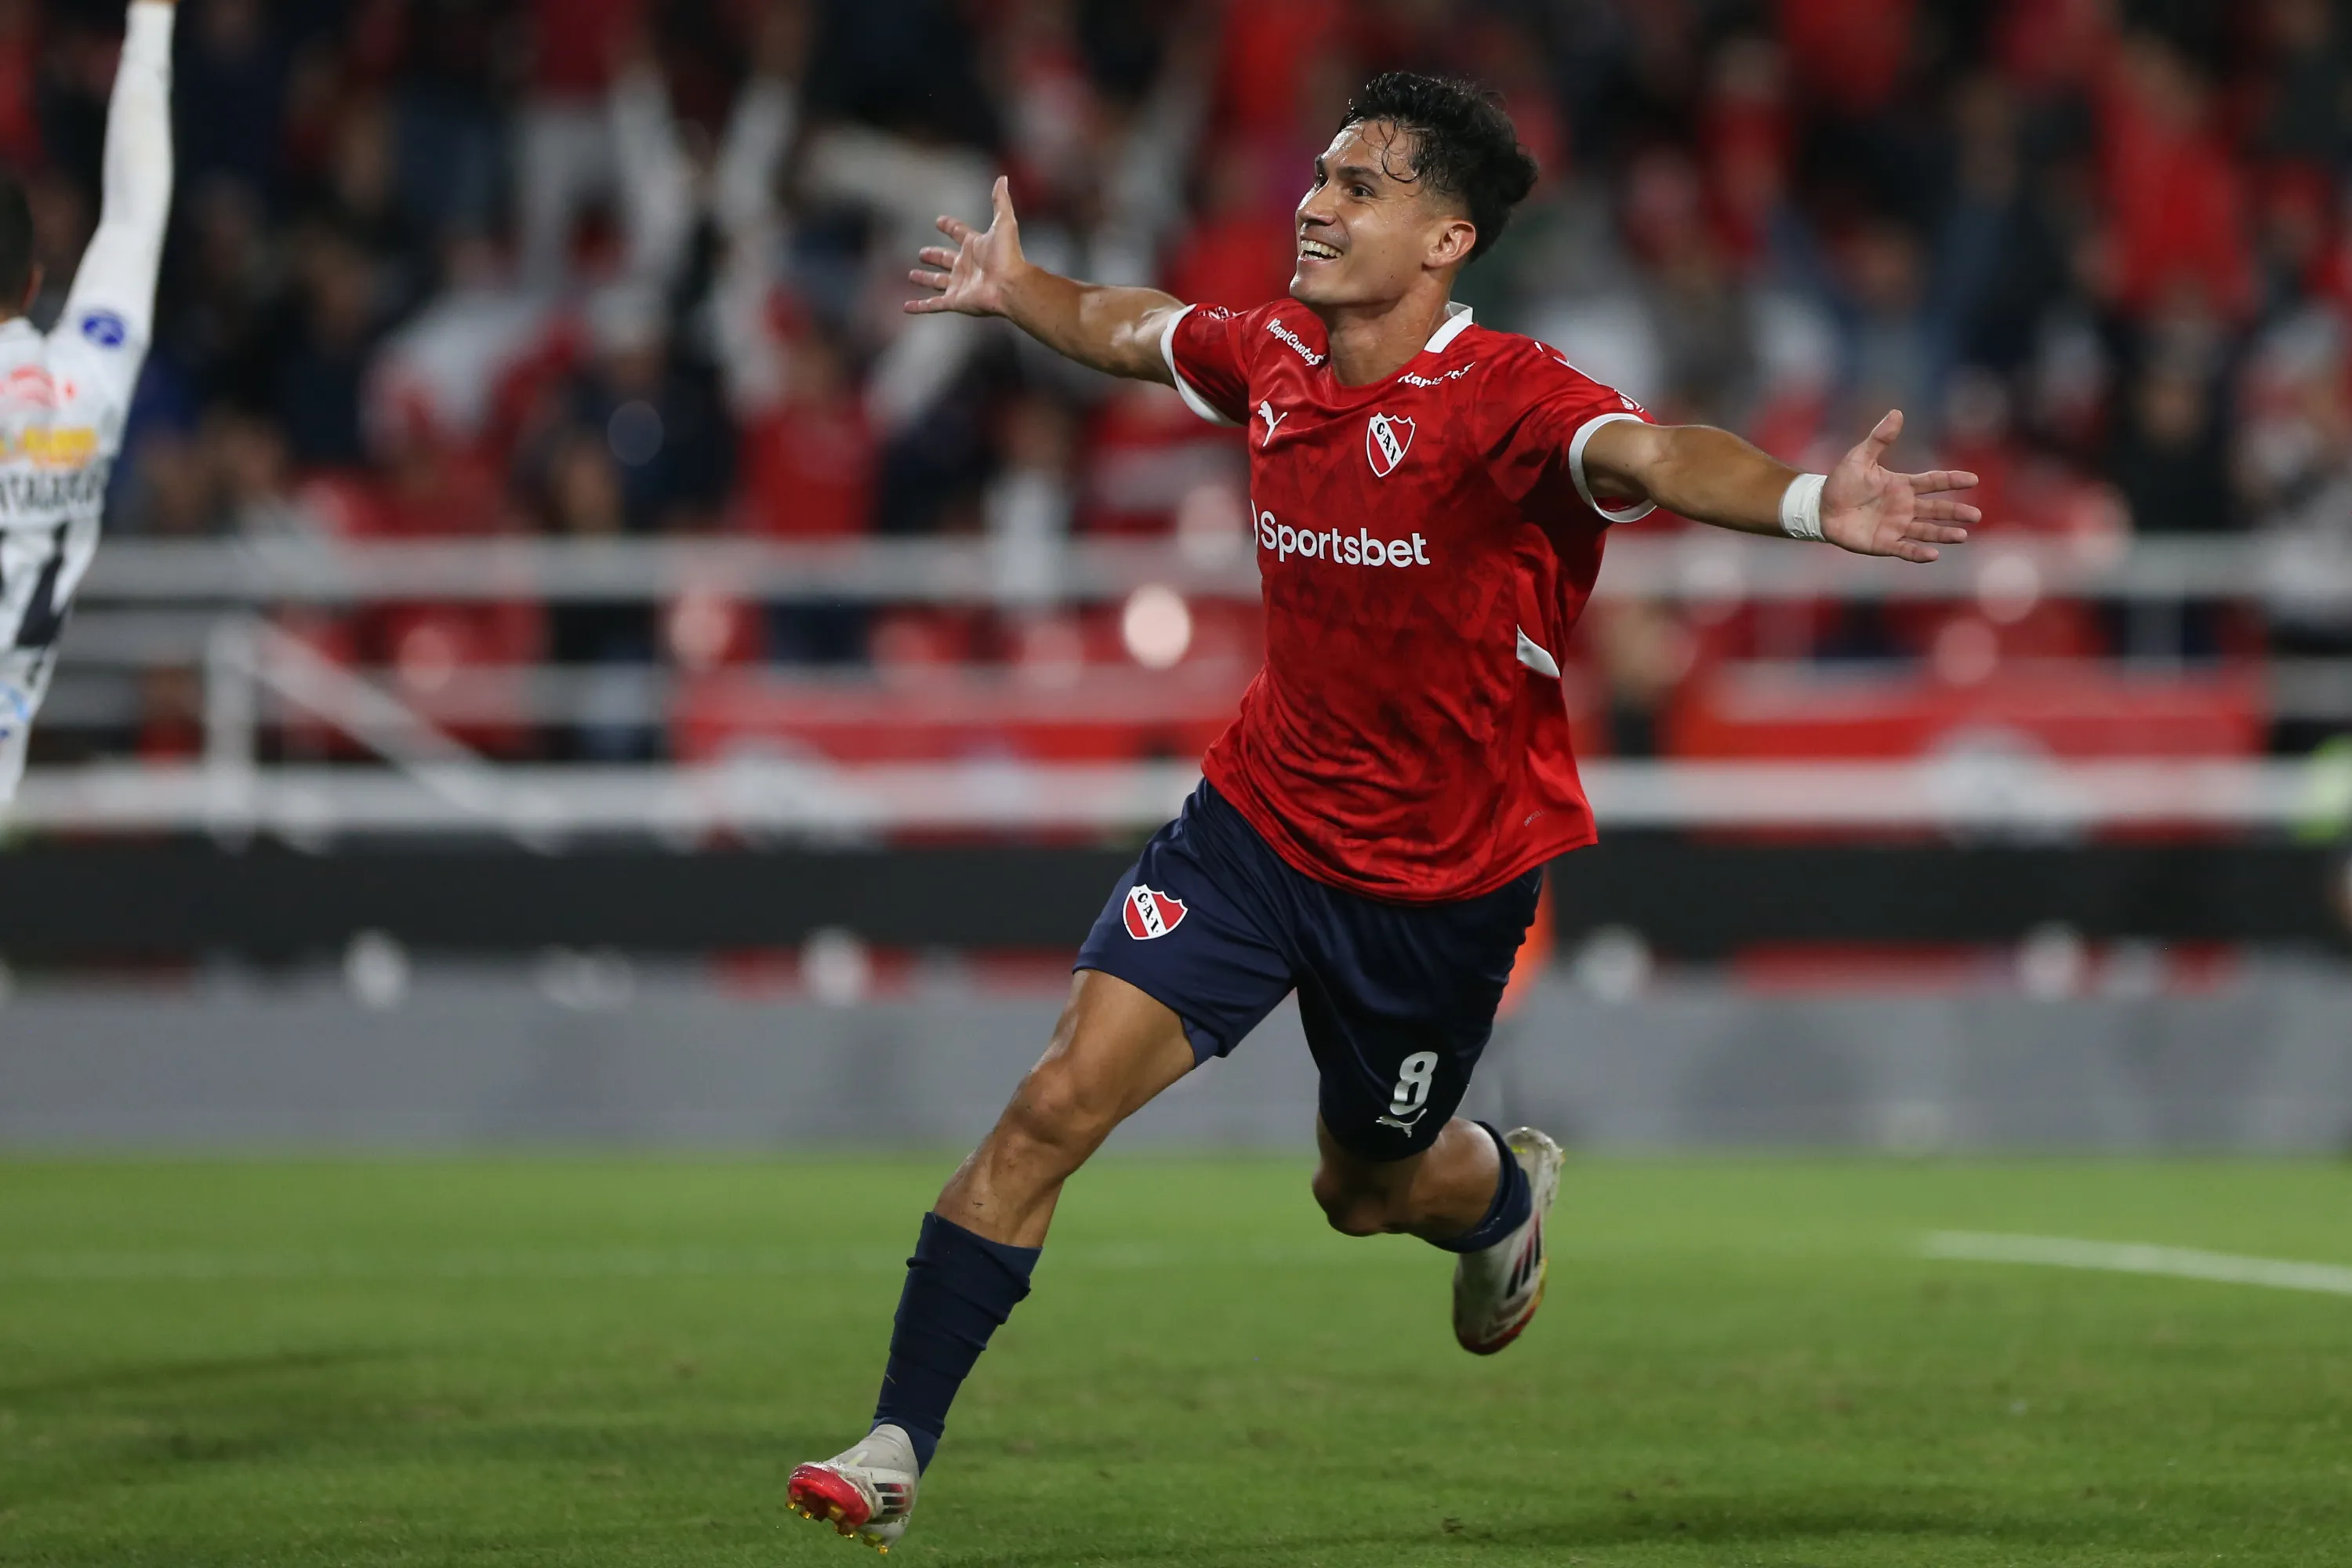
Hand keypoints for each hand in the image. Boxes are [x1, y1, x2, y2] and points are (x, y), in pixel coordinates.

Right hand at [906, 176, 1026, 317]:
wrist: (1010, 285)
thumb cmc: (1007, 255)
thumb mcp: (1004, 222)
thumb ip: (1000, 201)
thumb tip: (1002, 178)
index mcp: (975, 247)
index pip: (960, 233)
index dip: (950, 227)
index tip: (939, 221)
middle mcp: (966, 266)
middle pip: (946, 259)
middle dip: (934, 256)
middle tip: (922, 253)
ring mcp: (960, 285)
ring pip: (937, 282)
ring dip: (925, 279)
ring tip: (912, 275)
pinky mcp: (955, 301)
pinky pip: (933, 304)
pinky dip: (919, 306)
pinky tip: (906, 307)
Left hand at [1819, 410, 1979, 562]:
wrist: (1820, 508)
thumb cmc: (1841, 482)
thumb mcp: (1860, 457)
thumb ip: (1880, 438)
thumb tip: (1897, 413)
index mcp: (1902, 485)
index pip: (1933, 482)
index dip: (1953, 480)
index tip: (1973, 479)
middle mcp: (1904, 507)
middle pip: (1936, 509)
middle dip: (1956, 512)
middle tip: (1976, 515)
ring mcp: (1896, 526)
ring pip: (1926, 530)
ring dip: (1944, 534)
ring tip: (1962, 535)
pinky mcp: (1883, 543)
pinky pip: (1904, 549)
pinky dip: (1918, 553)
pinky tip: (1933, 555)